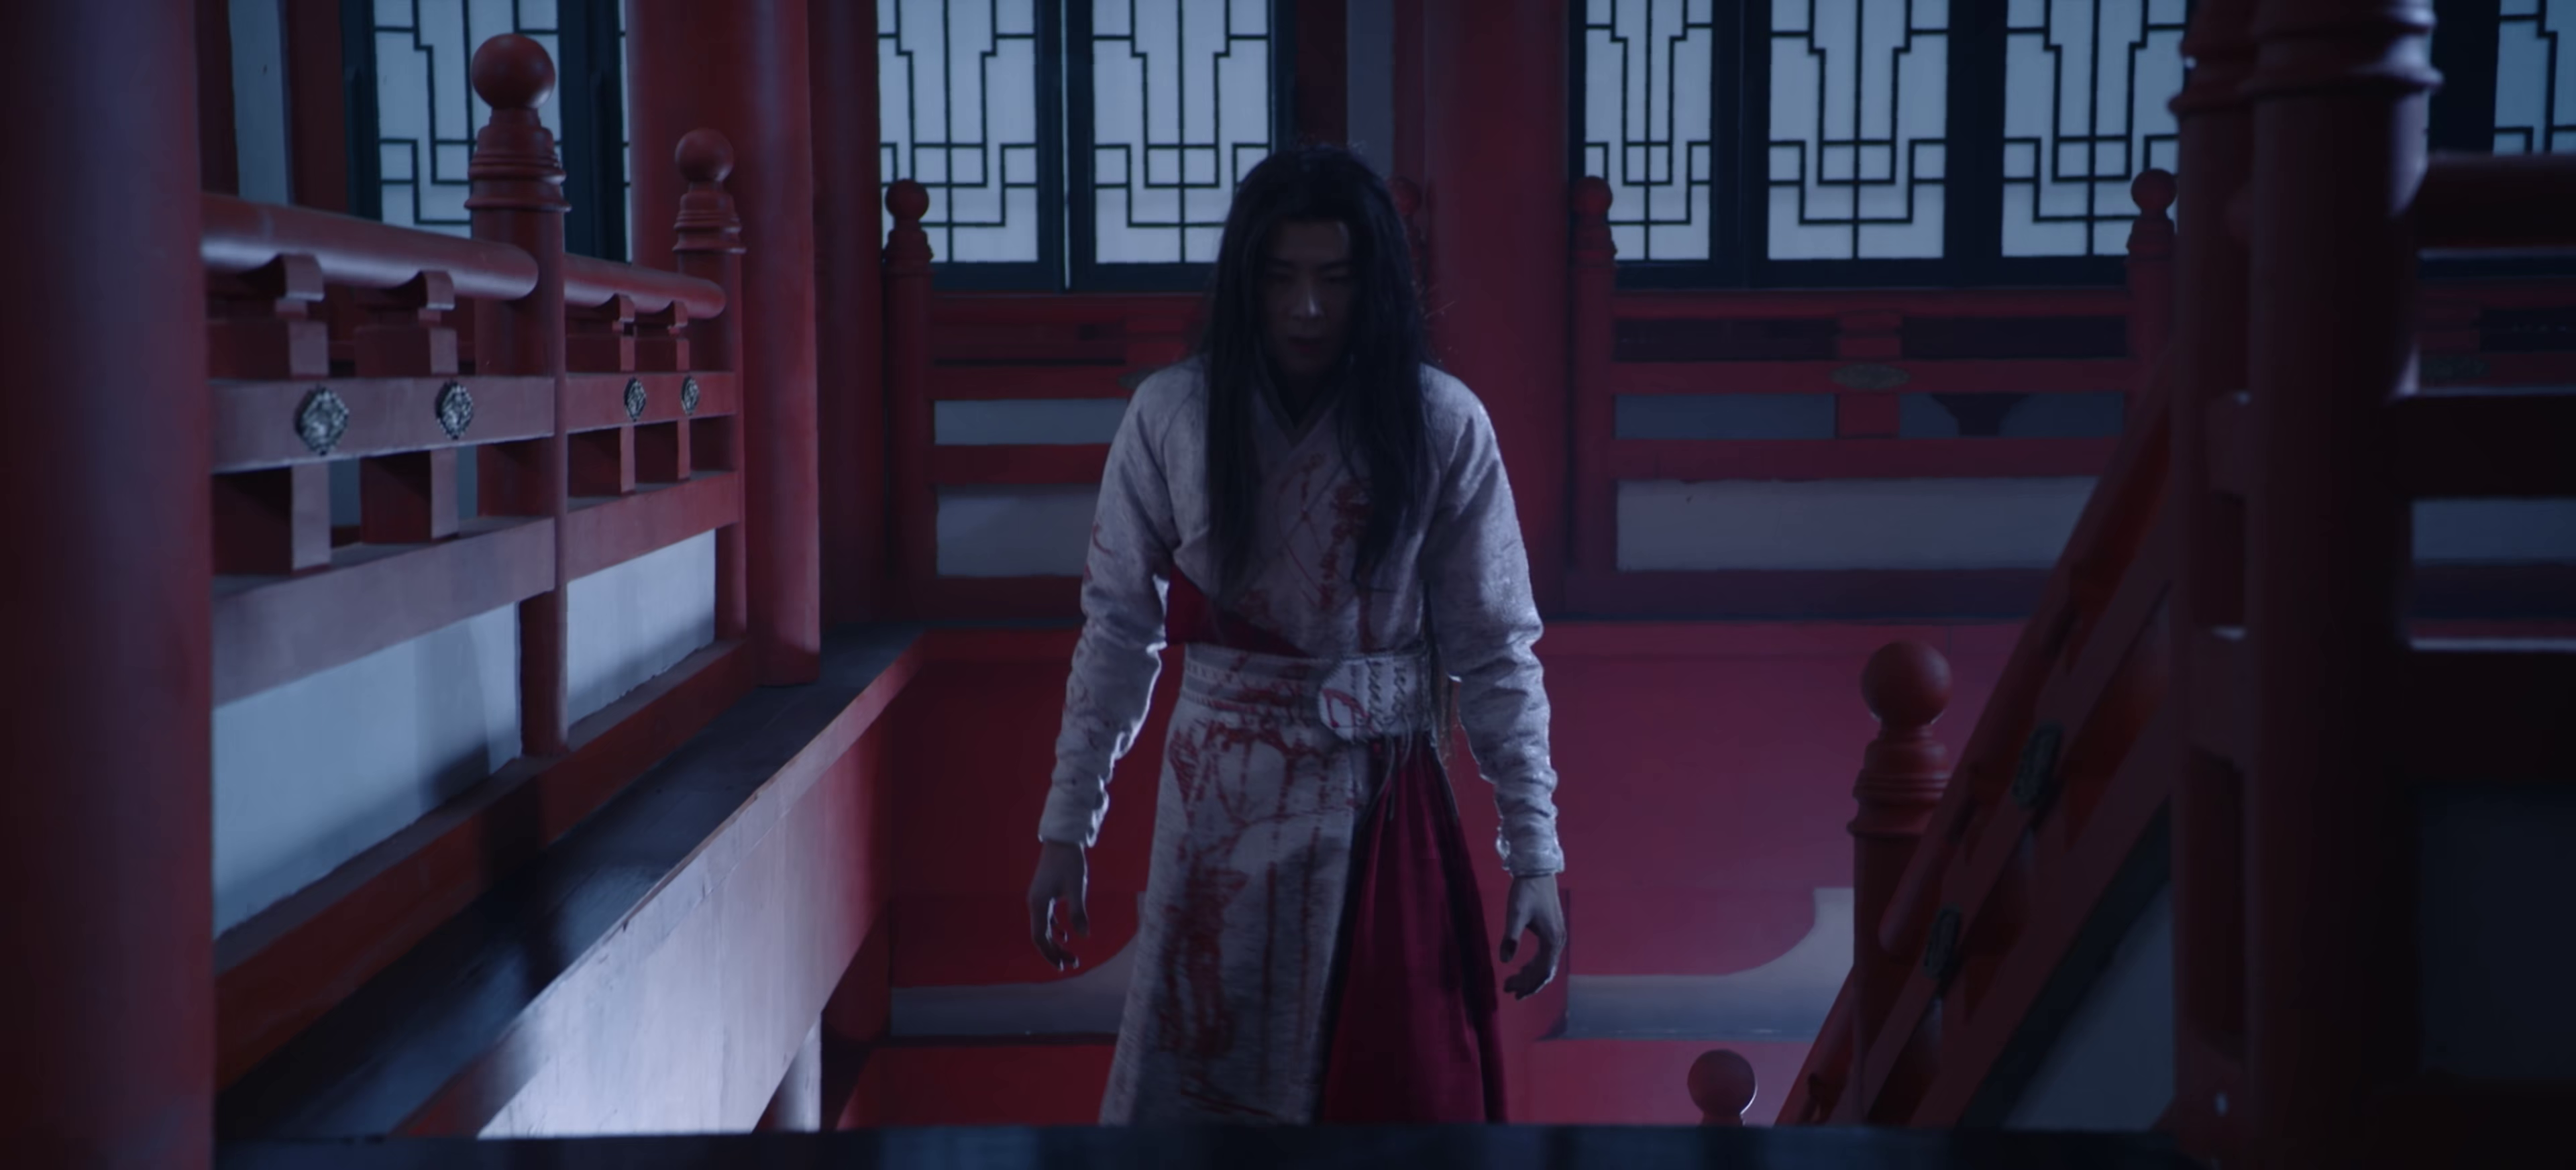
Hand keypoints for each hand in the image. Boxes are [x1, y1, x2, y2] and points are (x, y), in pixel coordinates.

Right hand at [1027, 840, 1089, 969]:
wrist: (1062, 840)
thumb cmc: (1070, 862)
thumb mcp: (1077, 888)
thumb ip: (1079, 913)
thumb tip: (1084, 936)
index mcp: (1039, 904)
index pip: (1039, 937)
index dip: (1050, 954)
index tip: (1064, 965)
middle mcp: (1034, 903)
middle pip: (1041, 936)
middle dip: (1055, 952)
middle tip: (1072, 964)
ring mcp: (1038, 899)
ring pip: (1043, 928)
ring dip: (1055, 942)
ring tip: (1070, 954)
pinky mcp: (1044, 893)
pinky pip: (1046, 918)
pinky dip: (1055, 929)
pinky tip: (1065, 935)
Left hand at [1499, 873, 1564, 999]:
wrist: (1537, 871)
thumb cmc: (1526, 891)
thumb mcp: (1515, 914)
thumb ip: (1510, 938)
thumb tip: (1503, 960)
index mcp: (1551, 940)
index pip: (1542, 972)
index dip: (1528, 985)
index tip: (1512, 993)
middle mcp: (1558, 940)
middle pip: (1545, 971)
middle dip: (1527, 983)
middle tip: (1508, 990)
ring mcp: (1557, 936)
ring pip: (1545, 964)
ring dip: (1530, 975)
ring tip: (1512, 982)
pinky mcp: (1553, 930)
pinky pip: (1545, 955)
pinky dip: (1533, 965)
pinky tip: (1522, 967)